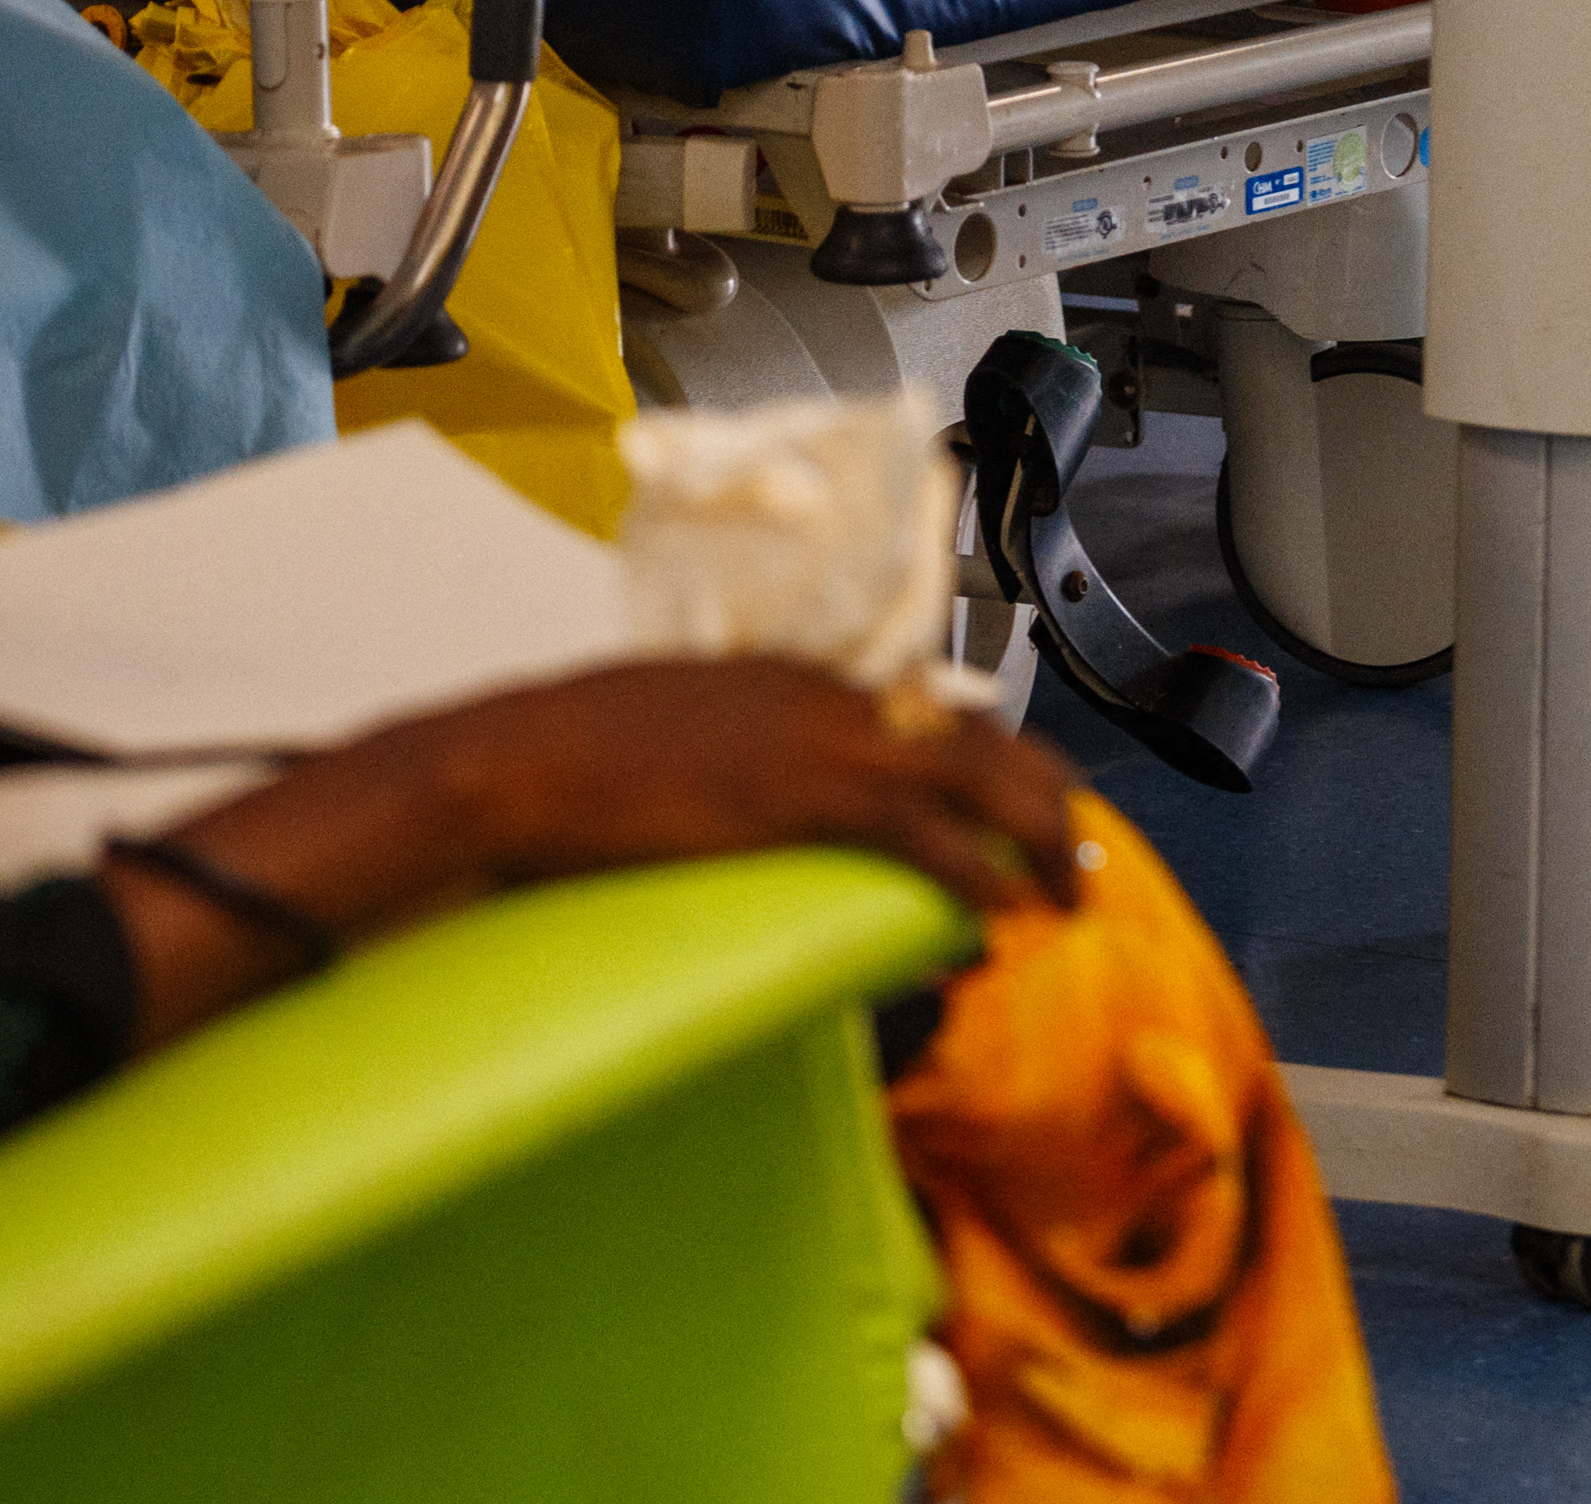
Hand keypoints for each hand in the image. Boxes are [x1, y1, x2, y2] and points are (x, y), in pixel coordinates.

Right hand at [98, 658, 1092, 1051]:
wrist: (513, 758)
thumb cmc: (567, 756)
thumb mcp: (673, 729)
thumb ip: (732, 750)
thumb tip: (753, 799)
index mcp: (798, 675)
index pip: (932, 707)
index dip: (992, 757)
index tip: (1026, 798)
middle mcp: (829, 695)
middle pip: (981, 735)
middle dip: (1044, 797)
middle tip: (1077, 855)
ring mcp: (820, 741)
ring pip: (978, 778)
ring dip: (1035, 840)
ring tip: (1064, 896)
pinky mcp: (801, 796)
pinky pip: (923, 834)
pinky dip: (974, 875)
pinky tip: (997, 916)